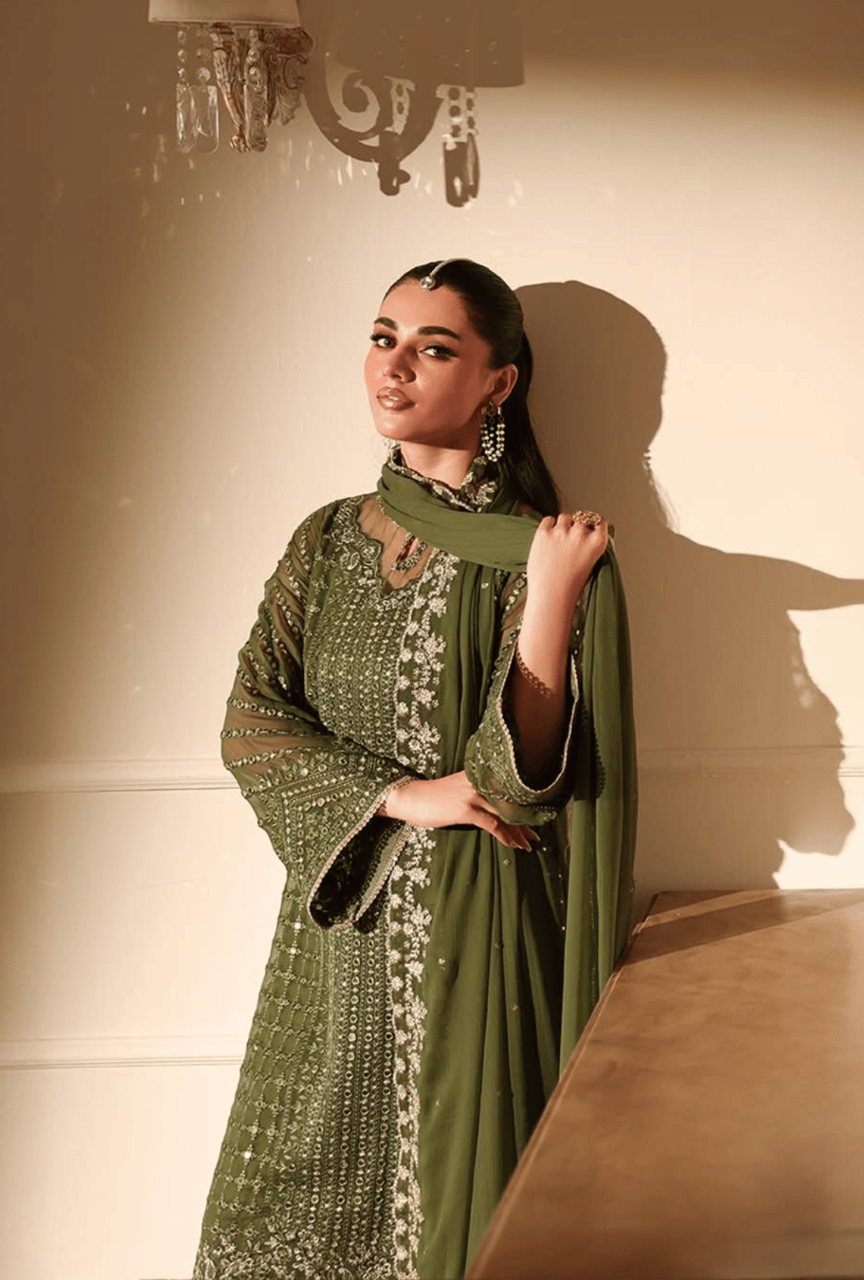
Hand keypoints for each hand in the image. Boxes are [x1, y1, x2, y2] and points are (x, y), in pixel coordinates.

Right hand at [382, 770, 537, 850]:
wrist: (411, 796)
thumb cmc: (433, 796)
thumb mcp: (458, 788)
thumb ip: (476, 791)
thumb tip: (494, 806)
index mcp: (478, 775)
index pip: (507, 791)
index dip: (522, 806)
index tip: (533, 819)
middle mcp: (478, 782)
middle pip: (509, 802)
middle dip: (525, 821)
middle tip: (536, 836)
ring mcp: (472, 795)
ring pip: (504, 813)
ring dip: (518, 831)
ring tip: (528, 844)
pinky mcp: (465, 809)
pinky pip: (491, 824)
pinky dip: (503, 835)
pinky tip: (511, 844)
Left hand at [526, 511, 609, 618]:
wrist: (551, 596)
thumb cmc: (571, 586)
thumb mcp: (592, 565)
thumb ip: (592, 546)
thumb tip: (588, 534)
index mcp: (597, 542)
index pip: (599, 520)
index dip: (593, 523)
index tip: (589, 527)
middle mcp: (581, 533)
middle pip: (582, 518)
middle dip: (577, 526)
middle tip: (571, 540)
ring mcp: (561, 532)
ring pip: (564, 517)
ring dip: (563, 525)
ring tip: (559, 542)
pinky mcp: (543, 533)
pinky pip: (548, 520)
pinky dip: (548, 526)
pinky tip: (548, 538)